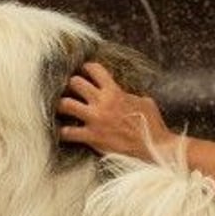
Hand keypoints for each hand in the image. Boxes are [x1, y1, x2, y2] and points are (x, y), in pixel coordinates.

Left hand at [57, 62, 175, 161]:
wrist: (154, 147)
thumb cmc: (151, 125)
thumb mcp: (144, 101)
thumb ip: (128, 95)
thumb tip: (123, 93)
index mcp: (115, 91)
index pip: (95, 70)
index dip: (86, 68)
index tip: (82, 71)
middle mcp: (102, 103)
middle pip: (75, 83)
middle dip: (70, 85)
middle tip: (68, 90)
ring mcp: (95, 120)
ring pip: (65, 104)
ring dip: (60, 106)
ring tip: (60, 109)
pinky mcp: (91, 137)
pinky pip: (67, 133)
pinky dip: (62, 133)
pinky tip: (61, 133)